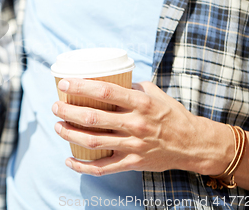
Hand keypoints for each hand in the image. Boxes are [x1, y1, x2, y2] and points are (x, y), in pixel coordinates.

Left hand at [51, 79, 233, 176]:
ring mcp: (133, 145)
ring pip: (93, 142)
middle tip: (55, 107)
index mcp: (140, 103)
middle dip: (68, 111)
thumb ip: (131, 86)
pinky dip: (82, 166)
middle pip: (93, 118)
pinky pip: (103, 168)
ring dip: (70, 134)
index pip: (105, 92)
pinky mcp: (132, 162)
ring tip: (58, 127)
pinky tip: (69, 160)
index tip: (64, 84)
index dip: (81, 87)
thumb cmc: (171, 114)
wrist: (192, 144)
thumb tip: (107, 79)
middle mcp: (135, 124)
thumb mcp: (154, 93)